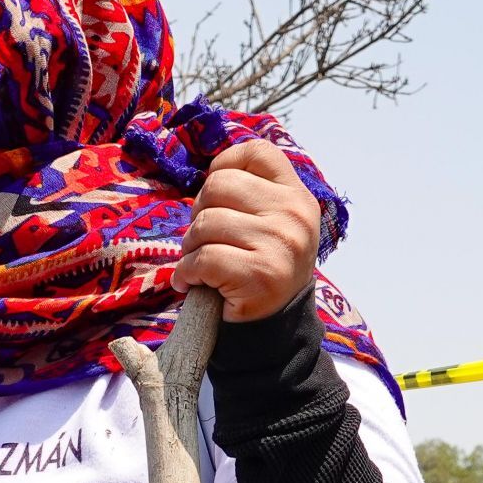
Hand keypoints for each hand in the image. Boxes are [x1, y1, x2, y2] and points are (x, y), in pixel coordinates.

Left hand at [170, 140, 320, 322]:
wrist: (274, 329)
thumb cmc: (259, 270)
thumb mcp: (269, 225)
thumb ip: (250, 195)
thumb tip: (210, 175)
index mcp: (296, 196)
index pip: (256, 153)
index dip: (224, 167)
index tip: (215, 198)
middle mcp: (294, 215)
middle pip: (218, 186)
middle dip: (198, 215)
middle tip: (202, 241)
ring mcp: (281, 244)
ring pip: (205, 223)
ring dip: (190, 248)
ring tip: (200, 266)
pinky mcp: (261, 275)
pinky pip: (202, 259)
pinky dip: (186, 273)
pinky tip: (192, 283)